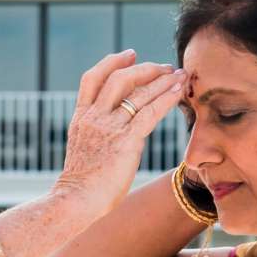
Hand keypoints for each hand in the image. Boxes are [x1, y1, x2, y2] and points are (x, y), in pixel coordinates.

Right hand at [51, 50, 187, 217]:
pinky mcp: (126, 141)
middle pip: (119, 78)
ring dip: (162, 80)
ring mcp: (109, 128)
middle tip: (163, 67)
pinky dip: (167, 99)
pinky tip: (179, 93)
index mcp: (80, 118)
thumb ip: (96, 137)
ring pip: (138, 92)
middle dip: (145, 68)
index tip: (129, 54)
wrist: (76, 201)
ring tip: (179, 76)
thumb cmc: (82, 185)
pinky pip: (150, 112)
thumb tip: (114, 136)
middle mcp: (94, 117)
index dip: (112, 62)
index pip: (92, 78)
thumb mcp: (83, 152)